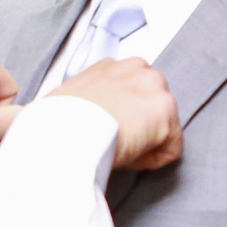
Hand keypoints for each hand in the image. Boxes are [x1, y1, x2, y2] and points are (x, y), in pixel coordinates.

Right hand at [48, 55, 182, 170]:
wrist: (63, 133)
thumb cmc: (56, 123)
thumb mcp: (66, 102)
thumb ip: (84, 103)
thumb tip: (78, 124)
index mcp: (109, 66)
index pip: (132, 92)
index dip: (123, 118)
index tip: (107, 134)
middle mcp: (134, 67)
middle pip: (152, 106)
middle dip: (141, 129)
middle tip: (114, 146)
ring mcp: (152, 86)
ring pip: (164, 127)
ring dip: (148, 145)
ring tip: (118, 153)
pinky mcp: (165, 109)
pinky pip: (171, 148)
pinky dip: (154, 161)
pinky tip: (128, 159)